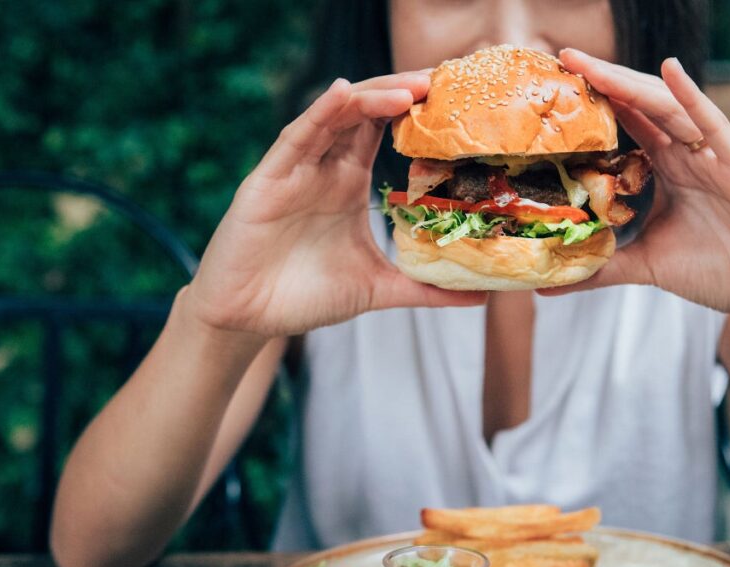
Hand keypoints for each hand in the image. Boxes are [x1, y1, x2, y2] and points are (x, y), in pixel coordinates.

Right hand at [186, 73, 484, 337]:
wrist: (249, 319)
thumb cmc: (305, 296)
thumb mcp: (377, 288)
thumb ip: (425, 288)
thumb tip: (481, 295)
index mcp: (348, 182)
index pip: (384, 130)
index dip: (416, 112)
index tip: (457, 104)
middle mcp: (324, 167)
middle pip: (365, 113)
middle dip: (401, 93)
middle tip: (441, 83)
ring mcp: (296, 169)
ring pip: (335, 116)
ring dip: (371, 98)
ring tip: (408, 90)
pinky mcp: (268, 180)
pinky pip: (296, 138)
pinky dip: (320, 113)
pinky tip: (342, 94)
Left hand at [545, 49, 729, 346]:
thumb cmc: (719, 271)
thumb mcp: (646, 266)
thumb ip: (601, 267)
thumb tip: (545, 285)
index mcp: (667, 168)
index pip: (626, 123)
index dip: (594, 102)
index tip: (554, 86)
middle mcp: (688, 153)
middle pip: (640, 105)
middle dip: (603, 80)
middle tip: (564, 57)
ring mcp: (714, 156)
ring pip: (668, 108)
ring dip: (631, 84)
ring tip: (593, 64)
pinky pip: (713, 125)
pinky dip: (691, 97)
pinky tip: (669, 72)